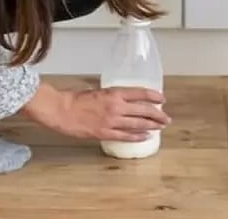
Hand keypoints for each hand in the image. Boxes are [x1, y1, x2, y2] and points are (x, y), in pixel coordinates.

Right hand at [21, 82, 170, 141]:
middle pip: (144, 110)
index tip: (162, 99)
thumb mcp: (98, 91)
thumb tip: (124, 100)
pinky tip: (146, 136)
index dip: (154, 96)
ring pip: (138, 124)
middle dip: (158, 115)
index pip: (140, 93)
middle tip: (166, 117)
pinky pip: (126, 136)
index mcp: (114, 93)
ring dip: (152, 125)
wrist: (62, 110)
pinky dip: (138, 136)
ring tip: (161, 127)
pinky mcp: (105, 133)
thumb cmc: (76, 99)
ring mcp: (112, 121)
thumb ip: (112, 96)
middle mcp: (116, 107)